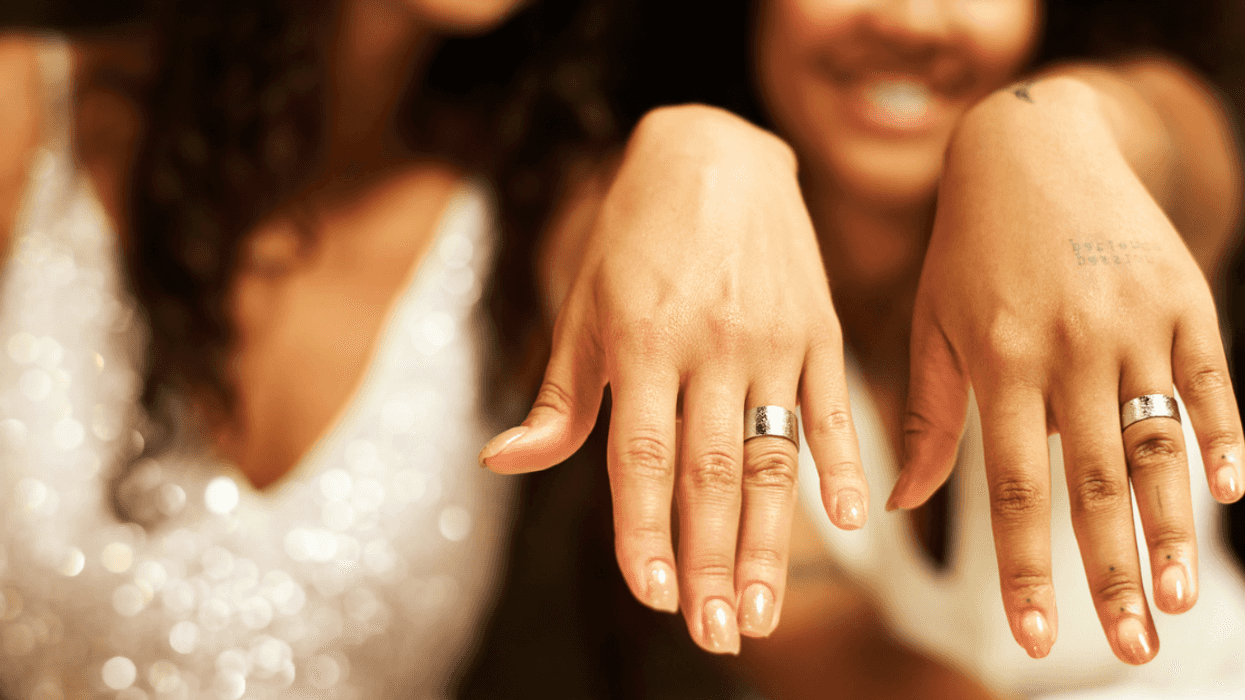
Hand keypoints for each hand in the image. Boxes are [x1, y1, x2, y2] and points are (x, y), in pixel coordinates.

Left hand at [480, 105, 866, 653]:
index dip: (644, 530)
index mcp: (642, 342)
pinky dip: (844, 465)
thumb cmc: (635, 237)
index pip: (641, 457)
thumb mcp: (584, 306)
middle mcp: (710, 345)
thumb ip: (559, 396)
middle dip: (709, 560)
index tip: (651, 594)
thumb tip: (503, 463)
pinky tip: (850, 522)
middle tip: (716, 632)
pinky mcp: (818, 329)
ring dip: (770, 538)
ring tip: (764, 607)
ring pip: (773, 455)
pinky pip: (834, 407)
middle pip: (711, 472)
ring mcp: (772, 339)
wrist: (715, 152)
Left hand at [893, 77, 1243, 663]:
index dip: (1026, 566)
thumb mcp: (931, 328)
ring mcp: (1131, 322)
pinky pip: (1208, 380)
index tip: (1034, 638)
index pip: (1010, 488)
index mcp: (998, 362)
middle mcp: (1067, 348)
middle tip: (1132, 648)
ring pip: (1156, 443)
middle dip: (1110, 572)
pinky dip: (1224, 435)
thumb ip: (924, 419)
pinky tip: (1231, 491)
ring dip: (1173, 527)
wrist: (1028, 147)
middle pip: (1093, 482)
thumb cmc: (965, 253)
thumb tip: (897, 506)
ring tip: (1180, 598)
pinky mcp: (1180, 296)